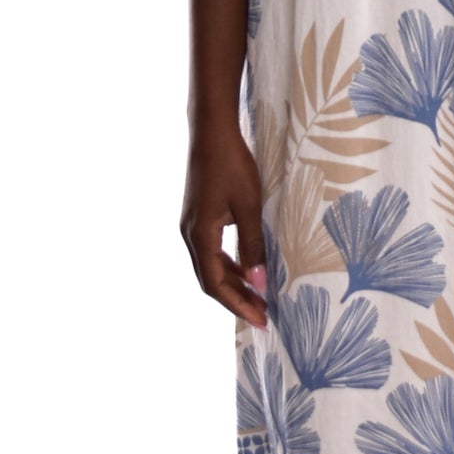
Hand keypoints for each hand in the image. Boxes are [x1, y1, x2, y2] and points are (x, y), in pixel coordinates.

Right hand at [179, 126, 268, 326]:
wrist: (211, 133)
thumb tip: (259, 283)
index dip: (239, 305)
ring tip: (258, 297)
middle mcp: (189, 236)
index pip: (216, 284)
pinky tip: (247, 269)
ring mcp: (190, 227)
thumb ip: (253, 245)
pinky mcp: (197, 218)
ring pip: (209, 267)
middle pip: (209, 280)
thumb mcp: (249, 206)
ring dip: (233, 284)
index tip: (261, 320)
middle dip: (236, 300)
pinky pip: (210, 252)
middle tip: (263, 315)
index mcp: (200, 236)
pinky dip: (228, 266)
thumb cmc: (232, 165)